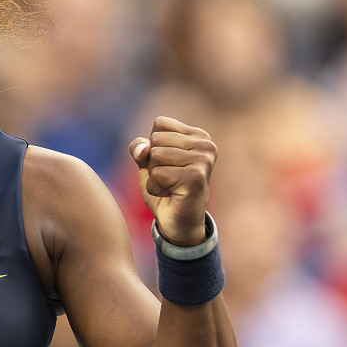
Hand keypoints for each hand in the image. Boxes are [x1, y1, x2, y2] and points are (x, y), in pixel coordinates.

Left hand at [129, 117, 216, 246]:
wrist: (176, 222)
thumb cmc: (164, 188)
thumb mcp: (147, 162)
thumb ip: (139, 148)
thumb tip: (143, 149)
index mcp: (198, 135)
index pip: (160, 124)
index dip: (153, 146)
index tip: (167, 164)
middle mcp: (206, 144)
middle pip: (156, 140)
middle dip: (153, 162)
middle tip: (168, 178)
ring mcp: (203, 160)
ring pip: (155, 156)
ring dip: (154, 176)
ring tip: (169, 186)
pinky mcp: (195, 177)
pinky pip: (157, 174)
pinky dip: (155, 187)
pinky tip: (170, 194)